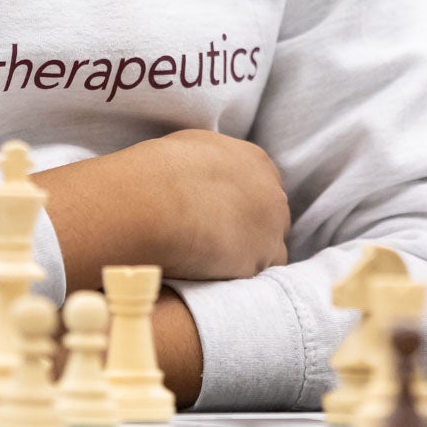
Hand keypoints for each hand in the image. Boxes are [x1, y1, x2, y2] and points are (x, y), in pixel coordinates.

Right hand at [37, 129, 289, 287]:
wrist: (155, 203)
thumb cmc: (158, 173)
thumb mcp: (189, 149)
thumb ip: (208, 163)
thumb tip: (197, 174)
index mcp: (255, 161)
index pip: (261, 187)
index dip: (241, 205)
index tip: (220, 217)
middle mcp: (271, 192)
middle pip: (270, 217)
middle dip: (249, 230)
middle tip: (216, 243)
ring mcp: (271, 228)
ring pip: (268, 248)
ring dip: (247, 256)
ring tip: (210, 263)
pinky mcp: (260, 260)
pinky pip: (258, 275)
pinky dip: (239, 277)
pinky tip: (213, 276)